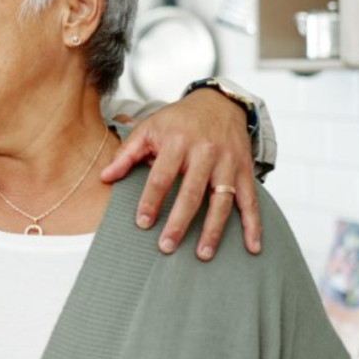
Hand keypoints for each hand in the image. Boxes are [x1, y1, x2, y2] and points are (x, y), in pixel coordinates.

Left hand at [100, 89, 260, 260]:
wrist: (219, 103)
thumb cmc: (178, 120)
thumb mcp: (149, 128)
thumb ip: (126, 153)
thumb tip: (104, 177)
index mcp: (178, 141)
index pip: (162, 176)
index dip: (151, 200)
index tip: (142, 223)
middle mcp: (205, 152)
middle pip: (192, 192)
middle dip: (179, 222)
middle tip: (166, 246)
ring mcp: (228, 163)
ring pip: (221, 201)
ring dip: (213, 230)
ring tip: (202, 254)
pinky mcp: (245, 171)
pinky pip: (251, 201)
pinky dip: (254, 225)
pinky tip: (252, 247)